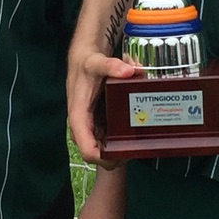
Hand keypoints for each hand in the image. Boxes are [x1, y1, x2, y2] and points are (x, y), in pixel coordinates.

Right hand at [67, 48, 143, 165]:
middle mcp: (83, 126)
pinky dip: (121, 137)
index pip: (88, 151)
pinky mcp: (98, 123)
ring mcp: (91, 126)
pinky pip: (109, 138)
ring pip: (105, 149)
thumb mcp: (97, 63)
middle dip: (118, 155)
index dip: (105, 158)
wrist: (84, 59)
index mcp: (79, 118)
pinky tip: (133, 129)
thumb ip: (112, 66)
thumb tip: (131, 70)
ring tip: (139, 137)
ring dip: (121, 147)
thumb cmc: (86, 64)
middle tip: (138, 147)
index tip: (124, 154)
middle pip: (99, 155)